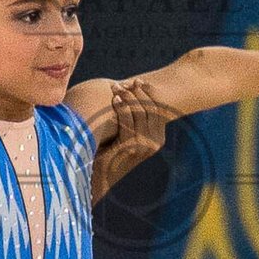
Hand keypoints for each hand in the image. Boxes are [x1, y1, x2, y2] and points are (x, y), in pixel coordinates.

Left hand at [91, 77, 166, 202]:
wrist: (100, 177)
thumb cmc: (110, 152)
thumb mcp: (125, 132)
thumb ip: (133, 117)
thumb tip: (132, 90)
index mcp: (157, 138)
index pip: (157, 109)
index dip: (148, 93)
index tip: (137, 81)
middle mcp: (155, 142)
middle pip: (150, 108)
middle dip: (137, 93)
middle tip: (124, 83)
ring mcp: (145, 146)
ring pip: (140, 112)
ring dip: (128, 98)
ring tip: (117, 88)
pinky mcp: (132, 148)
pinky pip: (129, 121)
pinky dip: (122, 108)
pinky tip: (114, 100)